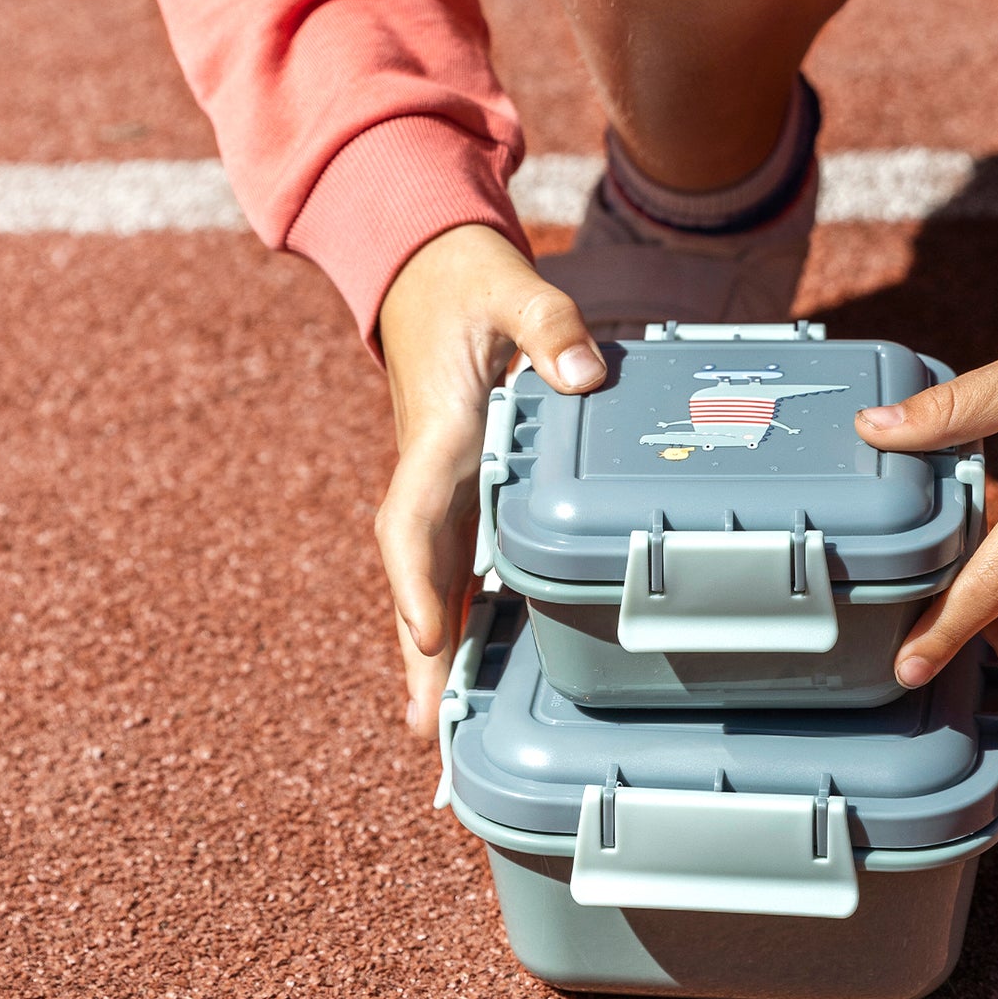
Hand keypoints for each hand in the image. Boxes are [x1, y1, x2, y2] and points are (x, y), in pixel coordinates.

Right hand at [375, 223, 605, 735]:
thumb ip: (548, 326)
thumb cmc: (469, 282)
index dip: (416, 580)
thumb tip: (583, 377)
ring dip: (433, 640)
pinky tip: (470, 654)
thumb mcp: (510, 285)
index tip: (428, 635)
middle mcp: (429, 466)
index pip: (414, 514)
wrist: (426, 271)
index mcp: (438, 427)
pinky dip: (454, 604)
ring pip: (430, 570)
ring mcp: (439, 480)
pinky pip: (450, 552)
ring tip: (439, 724)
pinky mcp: (455, 481)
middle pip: (417, 568)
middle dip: (420, 645)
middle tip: (426, 728)